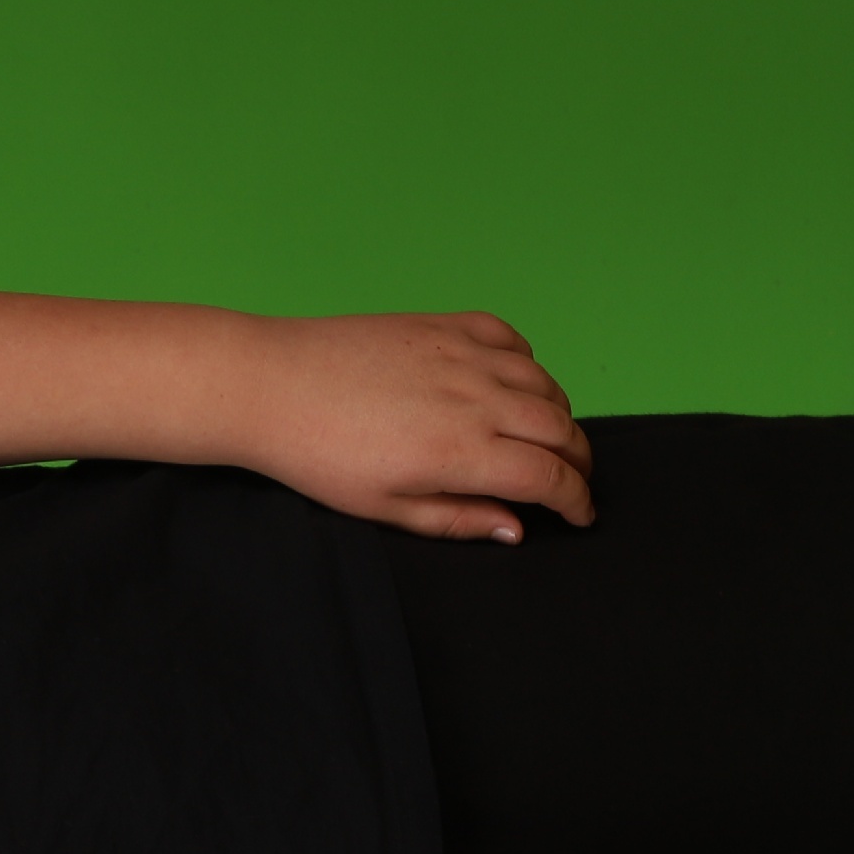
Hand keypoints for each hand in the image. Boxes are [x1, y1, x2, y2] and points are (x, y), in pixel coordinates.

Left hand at [235, 312, 595, 542]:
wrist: (272, 386)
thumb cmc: (318, 456)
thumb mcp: (385, 508)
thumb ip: (458, 520)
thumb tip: (517, 528)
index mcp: (463, 453)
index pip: (549, 477)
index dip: (576, 499)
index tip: (581, 514)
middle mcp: (477, 399)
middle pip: (560, 429)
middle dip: (579, 460)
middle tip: (574, 480)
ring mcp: (464, 355)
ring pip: (544, 384)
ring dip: (559, 414)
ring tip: (549, 438)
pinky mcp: (444, 325)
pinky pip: (510, 339)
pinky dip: (527, 363)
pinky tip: (515, 383)